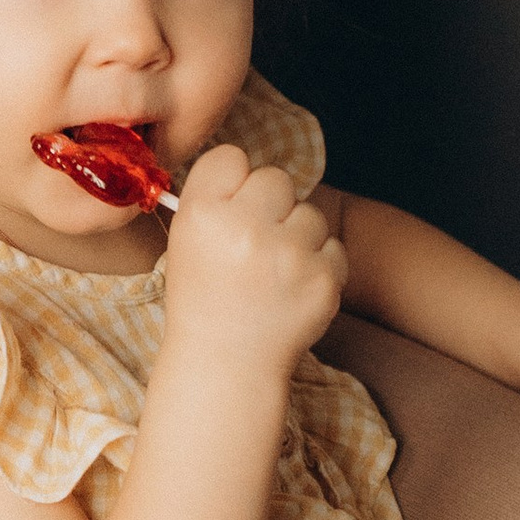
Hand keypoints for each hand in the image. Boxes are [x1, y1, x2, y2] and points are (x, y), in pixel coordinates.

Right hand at [163, 143, 345, 382]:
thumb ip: (212, 195)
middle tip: (258, 240)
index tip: (233, 204)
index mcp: (203, 213)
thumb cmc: (205, 296)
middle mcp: (244, 227)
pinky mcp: (323, 279)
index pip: (231, 156)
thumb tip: (243, 164)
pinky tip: (295, 287)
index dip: (234, 180)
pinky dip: (320, 264)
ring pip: (310, 212)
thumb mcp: (185, 239)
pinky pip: (333, 246)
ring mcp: (288, 254)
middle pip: (276, 177)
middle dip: (272, 204)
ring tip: (276, 270)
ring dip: (299, 235)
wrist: (229, 363)